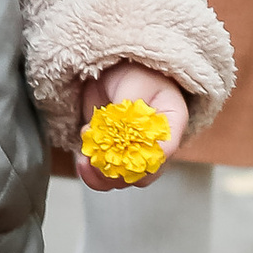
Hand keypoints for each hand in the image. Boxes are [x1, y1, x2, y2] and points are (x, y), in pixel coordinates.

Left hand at [77, 60, 189, 189]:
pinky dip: (91, 173)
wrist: (114, 73)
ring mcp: (133, 152)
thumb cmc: (134, 73)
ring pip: (123, 179)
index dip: (145, 158)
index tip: (124, 151)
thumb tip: (123, 127)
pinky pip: (105, 174)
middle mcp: (155, 145)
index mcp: (170, 126)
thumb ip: (130, 107)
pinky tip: (82, 161)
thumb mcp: (135, 83)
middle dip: (119, 172)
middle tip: (99, 159)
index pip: (165, 150)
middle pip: (144, 173)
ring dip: (102, 175)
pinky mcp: (113, 154)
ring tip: (86, 160)